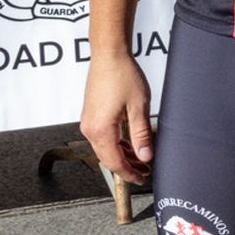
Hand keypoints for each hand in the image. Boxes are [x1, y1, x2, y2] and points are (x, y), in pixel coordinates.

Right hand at [79, 54, 154, 183]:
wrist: (109, 56)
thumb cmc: (123, 75)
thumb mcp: (139, 107)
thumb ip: (142, 134)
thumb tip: (146, 155)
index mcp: (101, 129)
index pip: (114, 162)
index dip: (128, 173)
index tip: (141, 178)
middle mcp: (90, 128)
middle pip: (107, 157)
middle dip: (126, 166)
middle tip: (144, 169)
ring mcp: (88, 121)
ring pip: (104, 148)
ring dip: (121, 154)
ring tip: (140, 157)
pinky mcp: (90, 115)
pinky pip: (102, 137)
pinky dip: (115, 143)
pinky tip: (128, 142)